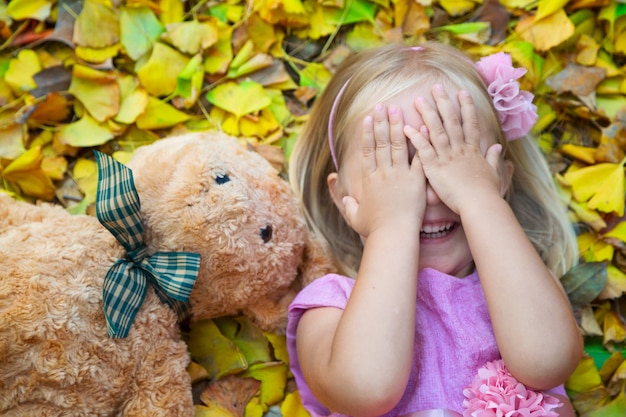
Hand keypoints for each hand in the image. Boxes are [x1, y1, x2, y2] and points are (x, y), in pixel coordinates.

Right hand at [343, 104, 425, 237]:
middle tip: (383, 106)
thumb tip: (338, 192)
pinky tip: (422, 128)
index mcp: (369, 179)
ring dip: (397, 126)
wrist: (393, 235)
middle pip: (381, 142)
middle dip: (381, 122)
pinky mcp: (416, 181)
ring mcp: (400, 175)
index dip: (366, 133)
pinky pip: (419, 158)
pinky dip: (421, 143)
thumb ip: (345, 203)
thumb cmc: (374, 229)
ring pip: (398, 145)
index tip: (367, 118)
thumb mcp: (354, 216)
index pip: (367, 150)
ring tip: (398, 110)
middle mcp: (383, 172)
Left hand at [403, 85, 503, 214]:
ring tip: (418, 100)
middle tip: (436, 87)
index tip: (462, 92)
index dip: (466, 107)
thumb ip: (493, 158)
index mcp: (472, 151)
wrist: (480, 205)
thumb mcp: (493, 173)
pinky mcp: (435, 168)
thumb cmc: (487, 193)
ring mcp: (447, 157)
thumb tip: (497, 147)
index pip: (469, 124)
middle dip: (444, 103)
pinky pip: (423, 150)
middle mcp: (459, 150)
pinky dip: (416, 138)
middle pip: (451, 121)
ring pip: (436, 131)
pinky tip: (406, 127)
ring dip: (427, 114)